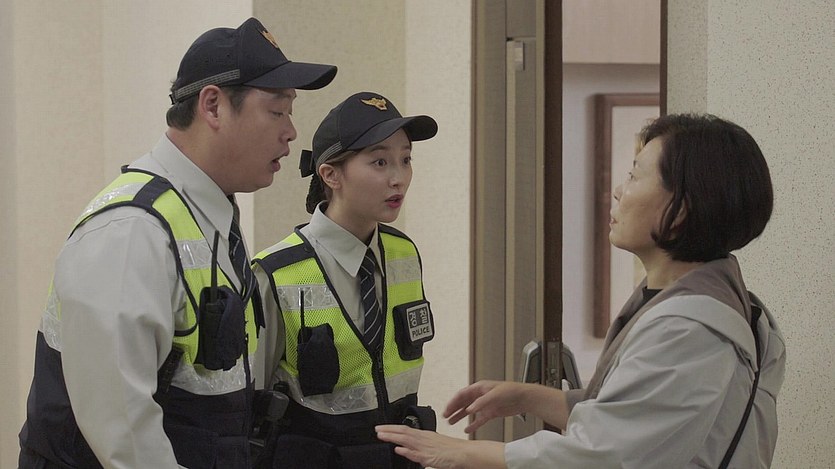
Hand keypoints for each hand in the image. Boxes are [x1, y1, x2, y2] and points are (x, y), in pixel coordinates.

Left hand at [375, 425, 504, 468]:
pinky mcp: (431, 457)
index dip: (391, 429)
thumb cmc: (452, 451)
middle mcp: (424, 439)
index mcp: (425, 435)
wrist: (466, 453)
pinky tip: (399, 450)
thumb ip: (418, 449)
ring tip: (381, 436)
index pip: (405, 430)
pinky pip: (417, 454)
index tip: (381, 428)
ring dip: (393, 437)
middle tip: (376, 429)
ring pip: (407, 440)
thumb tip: (404, 450)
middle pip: (403, 432)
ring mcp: (427, 447)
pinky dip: (407, 451)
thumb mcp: (432, 447)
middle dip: (389, 431)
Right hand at [443, 380, 529, 433]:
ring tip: (451, 422)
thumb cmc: (511, 390)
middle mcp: (480, 396)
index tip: (447, 409)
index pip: (462, 394)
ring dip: (460, 416)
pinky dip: (473, 424)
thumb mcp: (494, 394)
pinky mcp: (491, 412)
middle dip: (453, 409)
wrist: (524, 398)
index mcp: (479, 388)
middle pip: (463, 403)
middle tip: (445, 416)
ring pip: (468, 411)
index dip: (453, 402)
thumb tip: (469, 408)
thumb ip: (481, 402)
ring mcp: (485, 405)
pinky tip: (467, 429)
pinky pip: (479, 419)